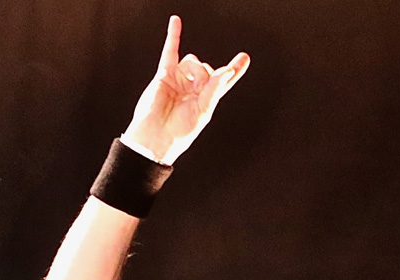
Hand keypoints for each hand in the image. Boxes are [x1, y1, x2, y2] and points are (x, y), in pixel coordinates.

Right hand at [124, 15, 248, 163]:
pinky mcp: (165, 75)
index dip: (234, 70)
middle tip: (197, 90)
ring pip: (192, 61)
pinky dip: (174, 36)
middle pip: (206, 69)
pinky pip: (170, 51)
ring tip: (185, 85)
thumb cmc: (179, 132)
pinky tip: (176, 22)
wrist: (156, 136)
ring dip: (192, 68)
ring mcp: (180, 81)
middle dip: (205, 75)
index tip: (244, 58)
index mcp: (206, 100)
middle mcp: (194, 89)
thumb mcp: (203, 111)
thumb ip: (215, 89)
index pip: (223, 82)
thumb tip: (227, 70)